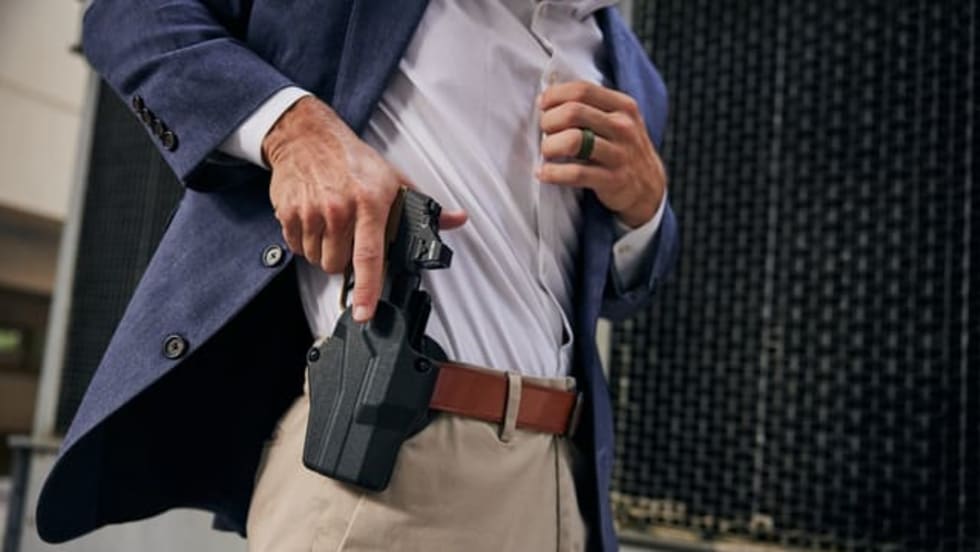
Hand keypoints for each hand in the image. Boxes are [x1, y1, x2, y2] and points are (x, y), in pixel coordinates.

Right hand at [263, 96, 466, 321]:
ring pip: (317, 260)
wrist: (307, 137)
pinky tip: (315, 220)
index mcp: (370, 202)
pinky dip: (306, 242)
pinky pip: (297, 248)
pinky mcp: (288, 214)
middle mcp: (338, 209)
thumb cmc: (352, 160)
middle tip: (351, 236)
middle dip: (345, 260)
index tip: (364, 312)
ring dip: (325, 252)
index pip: (369, 255)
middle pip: (338, 265)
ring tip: (333, 225)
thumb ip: (424, 205)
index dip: (367, 289)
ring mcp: (311, 212)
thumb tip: (456, 219)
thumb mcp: (393, 179)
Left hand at [537, 81, 665, 227]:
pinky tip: (544, 173)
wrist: (648, 186)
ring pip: (572, 141)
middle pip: (573, 112)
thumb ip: (590, 106)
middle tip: (545, 132)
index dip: (555, 95)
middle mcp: (623, 127)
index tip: (543, 106)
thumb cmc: (622, 148)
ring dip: (549, 146)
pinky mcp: (612, 180)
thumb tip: (548, 96)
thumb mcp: (618, 120)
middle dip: (549, 121)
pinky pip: (575, 173)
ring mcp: (619, 154)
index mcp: (623, 106)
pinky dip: (553, 173)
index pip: (582, 90)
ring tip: (546, 152)